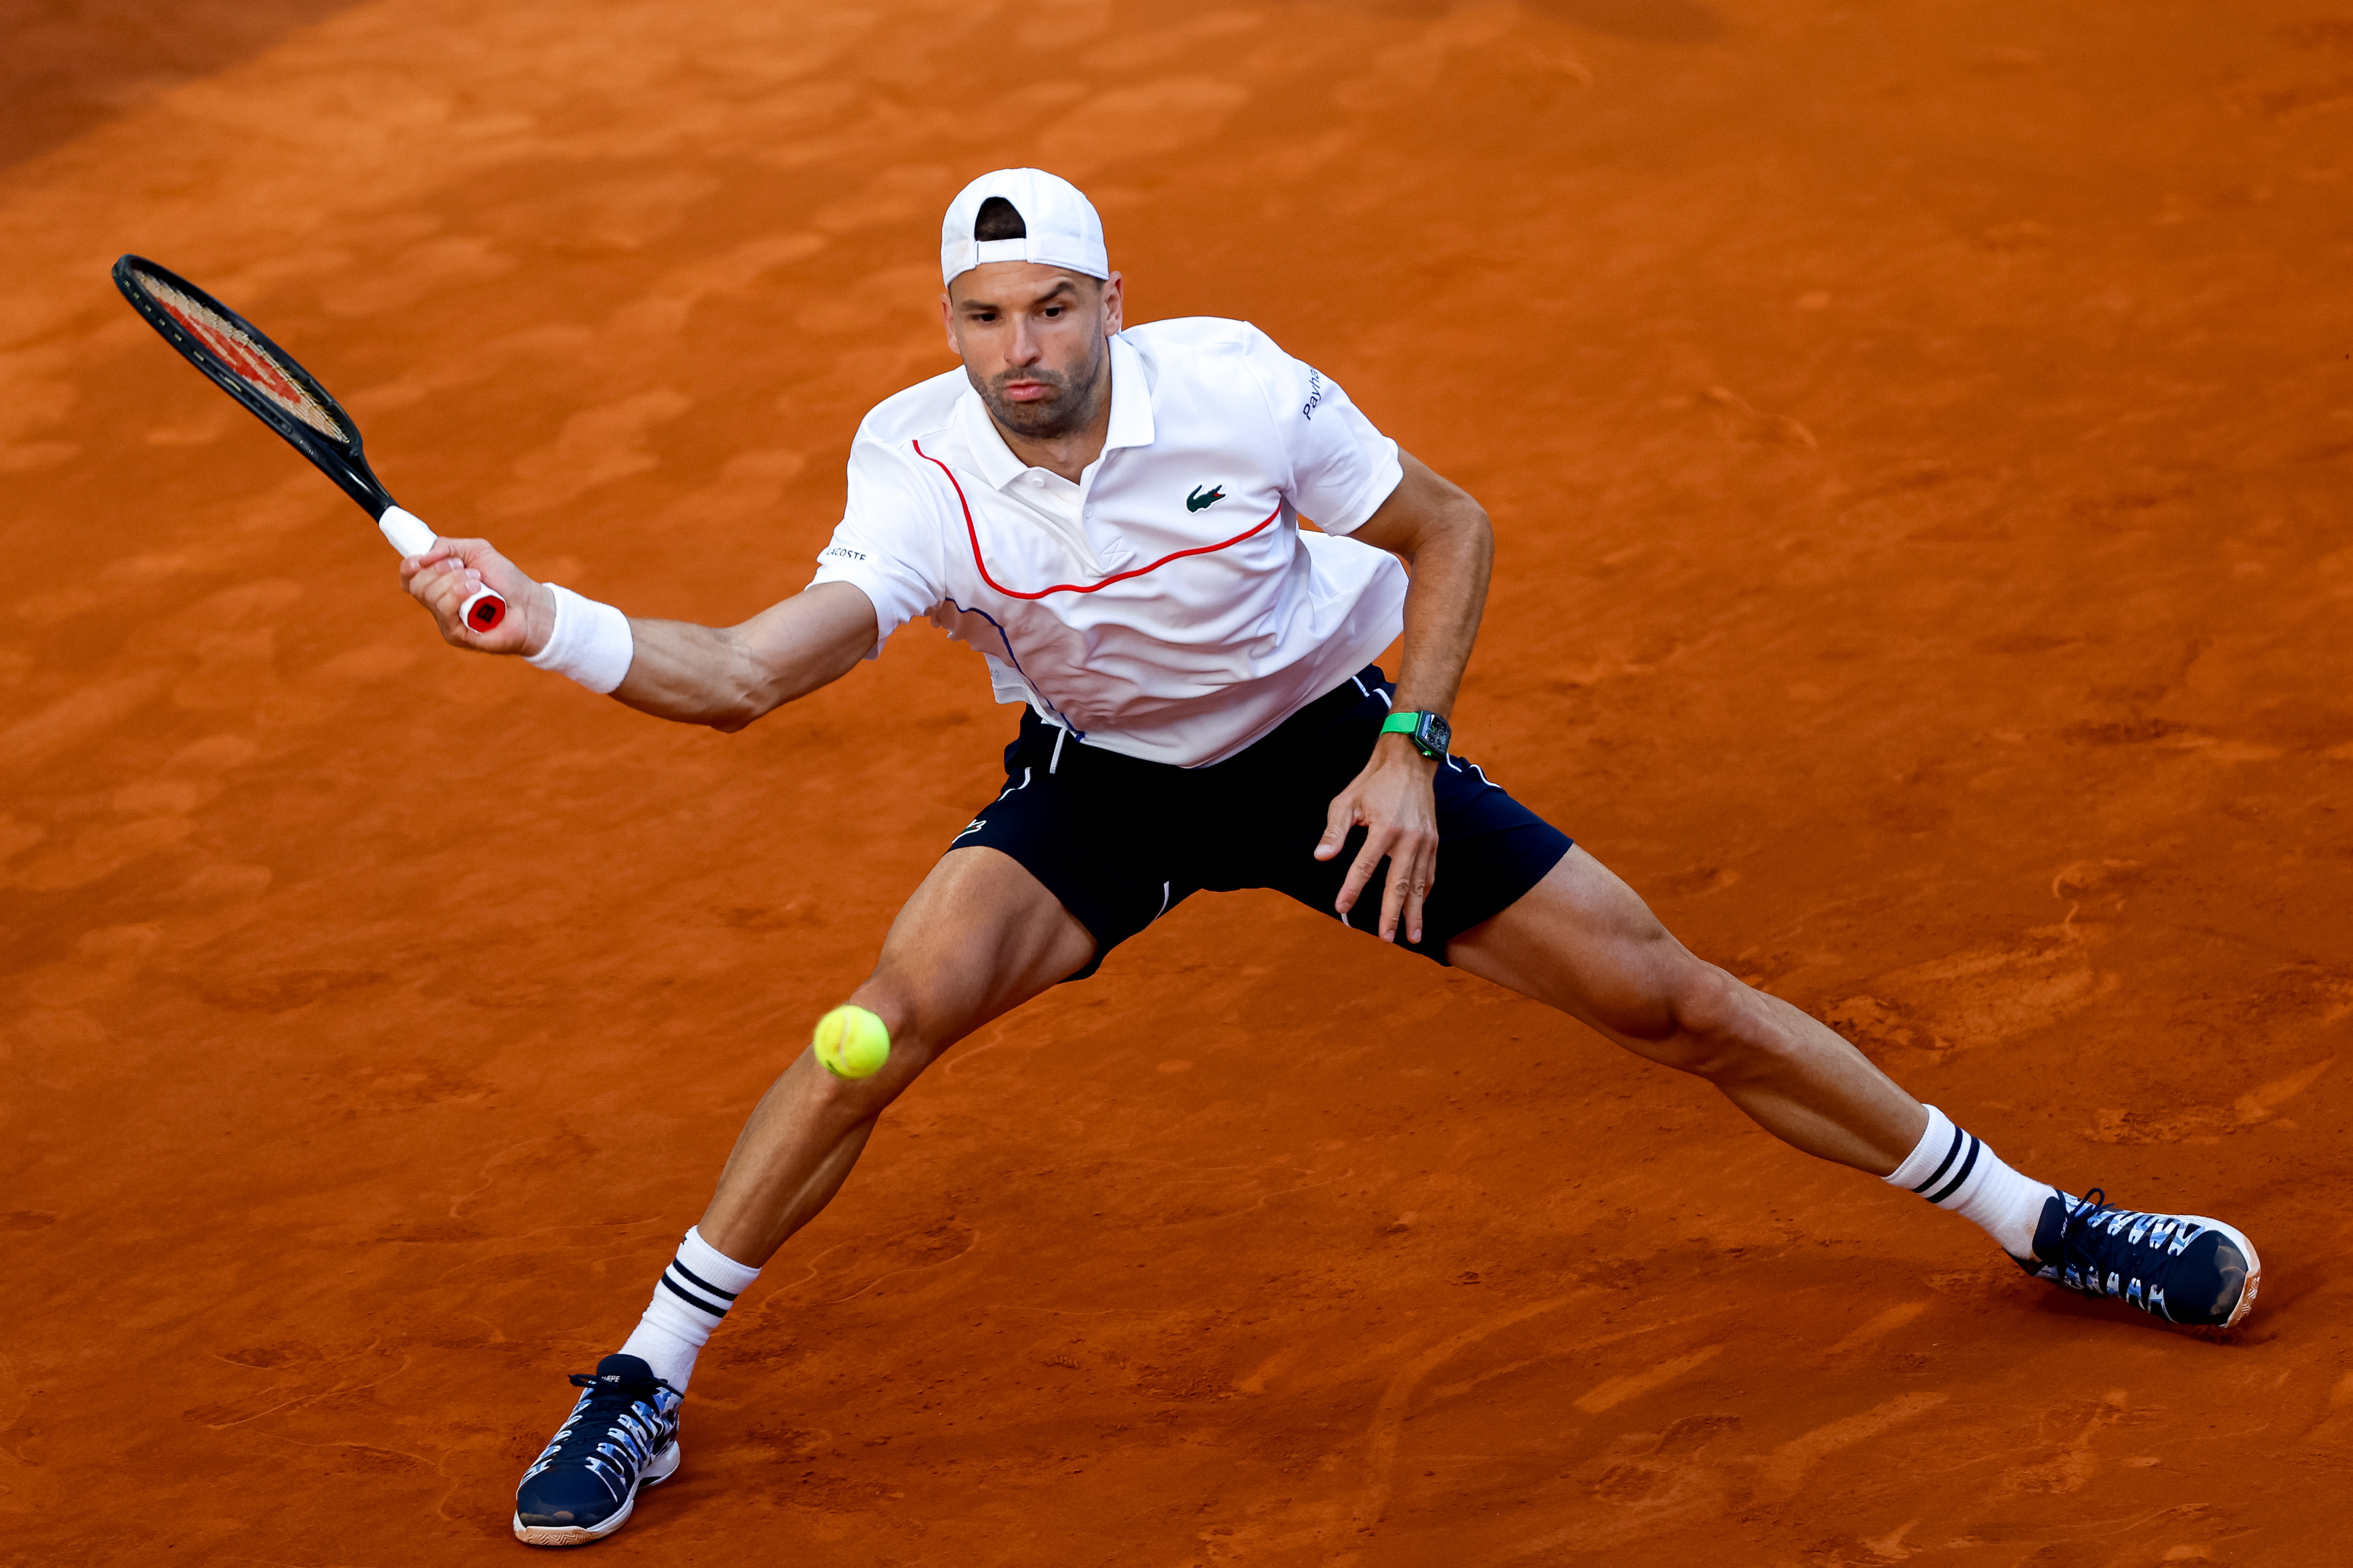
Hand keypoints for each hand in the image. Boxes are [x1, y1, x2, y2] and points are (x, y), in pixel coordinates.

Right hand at [399, 537, 554, 655]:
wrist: (531, 604)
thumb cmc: (506, 580)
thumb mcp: (478, 552)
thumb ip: (448, 546)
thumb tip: (423, 556)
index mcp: (438, 583)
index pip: (409, 577)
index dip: (410, 566)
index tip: (422, 558)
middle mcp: (438, 603)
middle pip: (417, 585)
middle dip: (440, 570)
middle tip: (465, 568)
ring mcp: (445, 621)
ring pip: (430, 597)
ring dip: (454, 581)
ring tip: (478, 581)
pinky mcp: (456, 635)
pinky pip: (444, 612)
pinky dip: (459, 595)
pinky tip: (477, 591)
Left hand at [1315, 732, 1440, 943]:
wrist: (1410, 763)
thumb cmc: (1373, 783)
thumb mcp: (1347, 802)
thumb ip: (1335, 832)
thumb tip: (1321, 857)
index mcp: (1385, 828)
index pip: (1365, 866)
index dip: (1352, 889)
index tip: (1342, 908)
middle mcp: (1409, 838)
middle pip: (1398, 884)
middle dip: (1391, 914)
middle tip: (1386, 938)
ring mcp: (1425, 841)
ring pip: (1418, 884)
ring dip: (1414, 912)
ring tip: (1412, 936)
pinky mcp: (1433, 841)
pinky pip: (1429, 873)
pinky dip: (1424, 893)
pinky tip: (1419, 909)